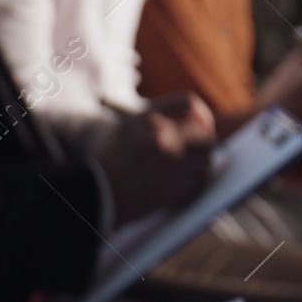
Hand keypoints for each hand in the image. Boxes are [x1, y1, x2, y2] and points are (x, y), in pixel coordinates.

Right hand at [95, 92, 215, 223]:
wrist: (96, 196)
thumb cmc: (108, 164)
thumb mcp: (126, 129)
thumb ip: (157, 121)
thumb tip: (193, 120)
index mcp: (150, 120)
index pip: (191, 105)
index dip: (200, 115)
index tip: (201, 124)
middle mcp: (164, 138)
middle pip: (204, 134)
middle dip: (203, 142)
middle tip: (197, 149)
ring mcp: (172, 163)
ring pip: (205, 159)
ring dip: (199, 164)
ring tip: (184, 169)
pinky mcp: (175, 187)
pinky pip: (198, 180)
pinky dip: (193, 182)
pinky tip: (179, 184)